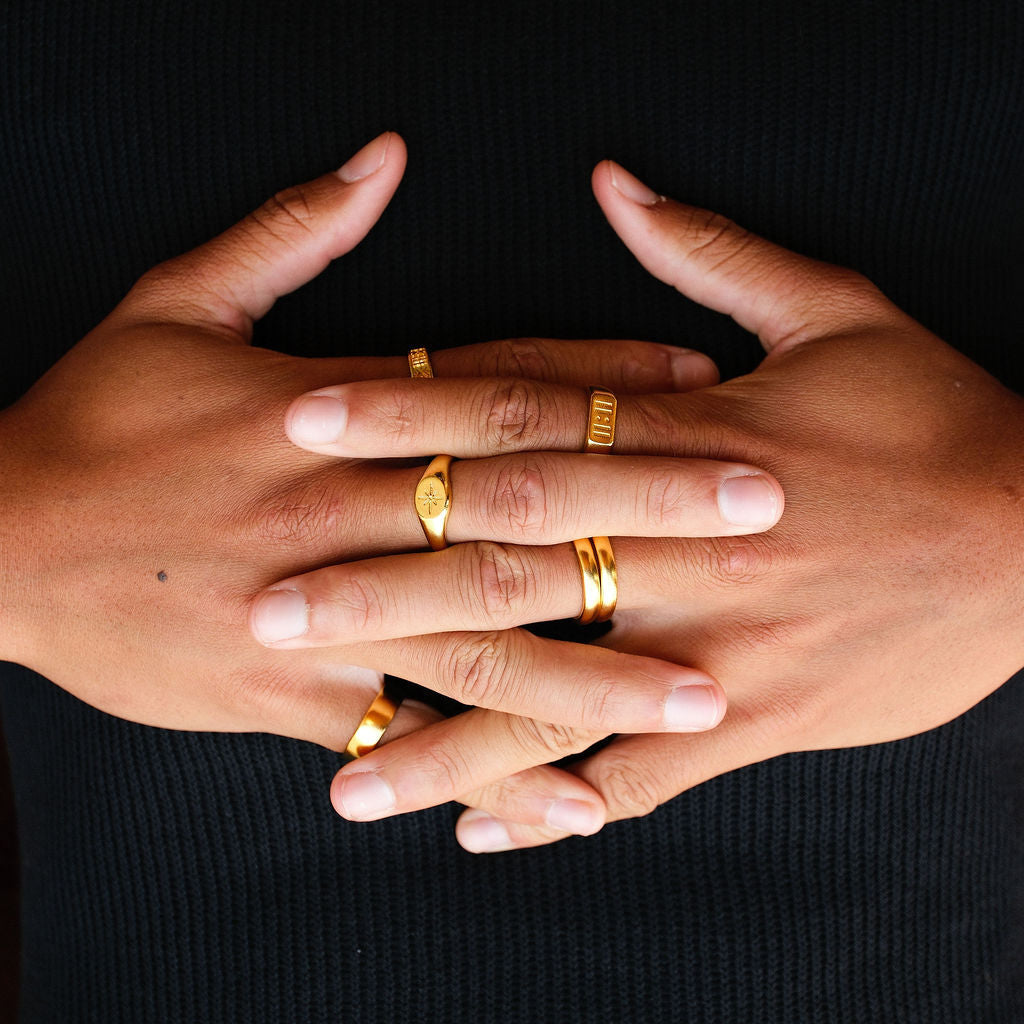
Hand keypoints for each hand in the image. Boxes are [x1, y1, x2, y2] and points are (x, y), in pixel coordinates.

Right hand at [0, 134, 741, 752]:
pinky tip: (578, 805)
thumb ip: (287, 231)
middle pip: (516, 511)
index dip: (604, 384)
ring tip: (706, 697)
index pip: (494, 390)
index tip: (707, 388)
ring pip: (481, 646)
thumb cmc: (91, 422)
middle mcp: (338, 512)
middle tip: (763, 513)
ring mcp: (318, 614)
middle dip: (644, 510)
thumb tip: (383, 157)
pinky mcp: (284, 697)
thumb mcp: (174, 304)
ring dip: (601, 671)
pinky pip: (407, 743)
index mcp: (328, 414)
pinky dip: (491, 774)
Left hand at [311, 159, 1023, 848]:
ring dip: (444, 739)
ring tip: (345, 780)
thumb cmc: (934, 421)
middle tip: (268, 610)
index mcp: (685, 443)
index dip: (403, 419)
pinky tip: (480, 829)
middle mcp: (681, 551)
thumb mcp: (838, 309)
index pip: (515, 424)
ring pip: (554, 702)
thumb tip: (613, 184)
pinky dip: (559, 805)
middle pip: (504, 568)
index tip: (302, 424)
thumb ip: (711, 253)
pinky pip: (638, 777)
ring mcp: (713, 649)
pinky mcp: (756, 721)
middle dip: (379, 590)